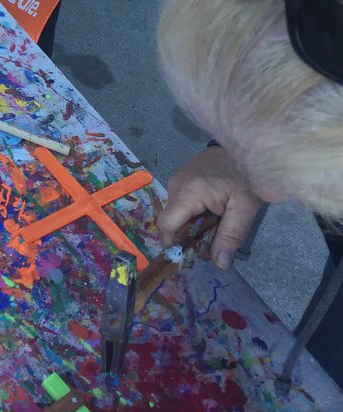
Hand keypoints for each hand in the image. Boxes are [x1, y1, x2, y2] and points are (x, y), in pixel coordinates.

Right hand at [157, 146, 263, 270]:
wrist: (246, 146)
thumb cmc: (246, 176)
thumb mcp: (245, 208)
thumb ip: (231, 236)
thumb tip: (219, 265)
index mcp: (188, 192)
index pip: (166, 225)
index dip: (174, 245)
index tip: (191, 257)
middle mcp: (175, 185)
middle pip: (171, 221)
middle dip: (187, 237)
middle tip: (212, 244)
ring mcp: (177, 179)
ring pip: (176, 214)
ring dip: (191, 226)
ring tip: (215, 226)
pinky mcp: (182, 178)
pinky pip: (180, 204)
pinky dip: (192, 214)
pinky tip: (211, 212)